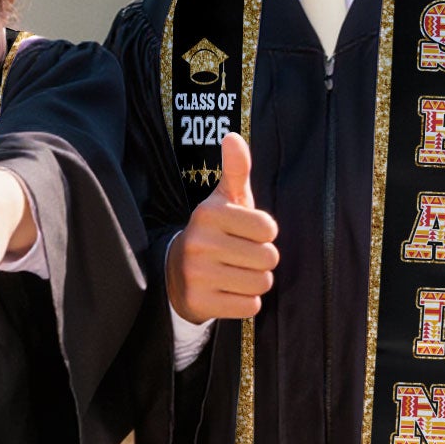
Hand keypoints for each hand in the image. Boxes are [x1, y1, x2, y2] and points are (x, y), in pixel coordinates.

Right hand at [165, 131, 278, 320]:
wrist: (175, 272)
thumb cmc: (214, 232)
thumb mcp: (223, 200)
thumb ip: (235, 170)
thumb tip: (233, 136)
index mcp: (209, 213)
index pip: (269, 229)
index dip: (264, 234)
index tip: (246, 234)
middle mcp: (199, 242)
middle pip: (269, 258)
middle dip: (261, 260)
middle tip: (240, 257)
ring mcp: (197, 274)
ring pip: (261, 283)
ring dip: (255, 281)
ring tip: (235, 273)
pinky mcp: (199, 302)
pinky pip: (249, 306)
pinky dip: (245, 302)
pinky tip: (228, 291)